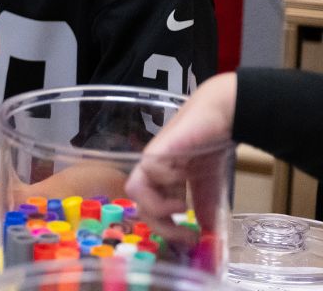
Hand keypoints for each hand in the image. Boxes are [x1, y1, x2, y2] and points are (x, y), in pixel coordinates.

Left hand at [125, 73, 236, 231]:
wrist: (221, 116)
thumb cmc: (212, 143)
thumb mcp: (210, 182)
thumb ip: (205, 206)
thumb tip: (209, 235)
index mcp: (164, 181)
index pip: (152, 210)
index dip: (167, 228)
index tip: (189, 242)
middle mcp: (153, 173)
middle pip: (141, 206)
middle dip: (163, 227)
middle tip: (187, 237)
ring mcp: (152, 161)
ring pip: (136, 191)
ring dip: (157, 209)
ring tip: (181, 210)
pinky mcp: (157, 151)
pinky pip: (149, 171)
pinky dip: (165, 183)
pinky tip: (183, 184)